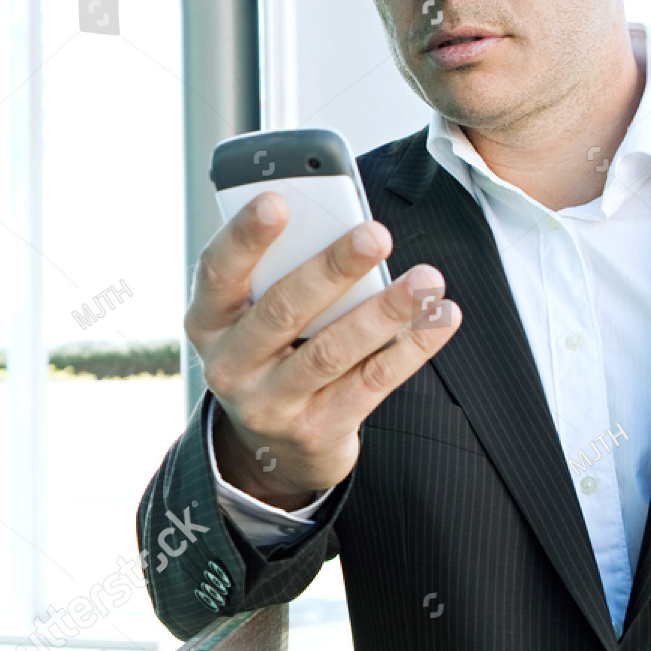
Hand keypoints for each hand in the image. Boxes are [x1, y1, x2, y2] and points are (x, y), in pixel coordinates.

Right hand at [185, 191, 461, 506]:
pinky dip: (411, 348)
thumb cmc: (274, 354)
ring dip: (384, 311)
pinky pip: (370, 383)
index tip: (278, 200)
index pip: (219, 271)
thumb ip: (285, 277)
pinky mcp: (316, 431)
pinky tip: (441, 318)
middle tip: (376, 234)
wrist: (274, 450)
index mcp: (209, 321)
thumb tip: (349, 233)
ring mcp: (270, 404)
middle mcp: (230, 365)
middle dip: (334, 268)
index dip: (245, 236)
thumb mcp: (256, 318)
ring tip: (426, 281)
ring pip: (332, 350)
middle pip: (284, 308)